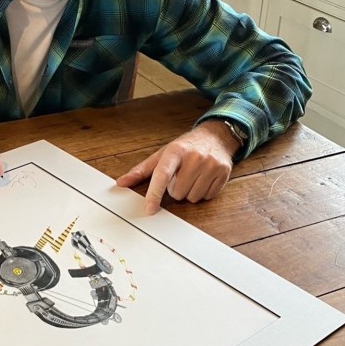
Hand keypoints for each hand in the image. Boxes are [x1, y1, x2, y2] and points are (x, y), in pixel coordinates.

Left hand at [116, 120, 238, 214]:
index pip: (162, 175)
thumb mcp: (162, 154)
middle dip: (176, 188)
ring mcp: (210, 165)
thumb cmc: (185, 147)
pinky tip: (203, 178)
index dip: (154, 193)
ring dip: (189, 191)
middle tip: (180, 175)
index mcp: (175, 151)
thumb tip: (121, 183)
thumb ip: (141, 170)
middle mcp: (194, 157)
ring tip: (192, 176)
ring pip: (192, 197)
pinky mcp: (223, 172)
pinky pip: (207, 197)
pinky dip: (203, 192)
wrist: (215, 137)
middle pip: (177, 192)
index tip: (149, 209)